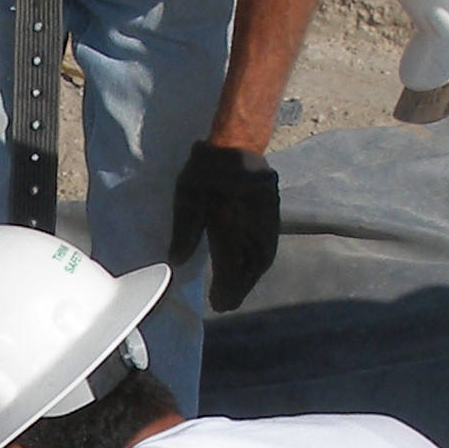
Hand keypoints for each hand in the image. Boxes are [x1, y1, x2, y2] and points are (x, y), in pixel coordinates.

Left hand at [168, 141, 279, 312]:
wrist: (237, 142)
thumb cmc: (207, 168)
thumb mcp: (188, 196)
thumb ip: (184, 230)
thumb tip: (177, 261)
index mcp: (233, 223)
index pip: (232, 265)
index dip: (226, 288)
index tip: (218, 305)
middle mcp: (254, 226)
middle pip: (251, 266)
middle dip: (240, 288)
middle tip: (226, 305)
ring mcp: (267, 220)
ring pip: (262, 258)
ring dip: (251, 278)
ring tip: (237, 293)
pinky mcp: (271, 214)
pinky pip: (267, 246)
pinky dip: (258, 263)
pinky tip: (249, 270)